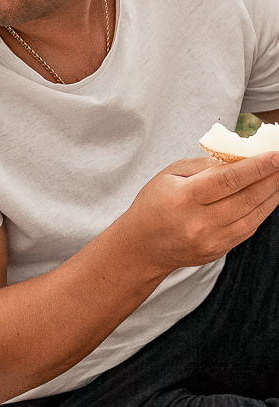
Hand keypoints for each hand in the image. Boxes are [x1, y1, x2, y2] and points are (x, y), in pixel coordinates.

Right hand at [123, 153, 278, 273]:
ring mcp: (211, 240)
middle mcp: (199, 222)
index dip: (256, 168)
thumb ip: (204, 165)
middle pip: (246, 198)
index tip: (276, 155)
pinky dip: (262, 210)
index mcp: (184, 198)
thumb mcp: (170, 175)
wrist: (142, 247)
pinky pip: (248, 228)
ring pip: (253, 215)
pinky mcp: (218, 251)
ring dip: (272, 194)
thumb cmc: (154, 204)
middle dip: (272, 179)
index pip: (227, 181)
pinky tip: (269, 195)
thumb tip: (239, 156)